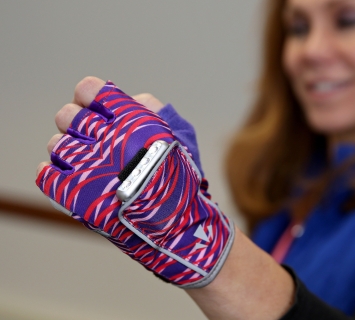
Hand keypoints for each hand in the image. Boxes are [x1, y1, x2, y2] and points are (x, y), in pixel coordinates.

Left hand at [36, 77, 233, 287]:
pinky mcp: (73, 195)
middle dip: (77, 125)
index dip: (90, 96)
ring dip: (68, 152)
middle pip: (67, 115)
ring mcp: (86, 166)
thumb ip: (151, 111)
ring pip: (56, 144)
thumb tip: (129, 98)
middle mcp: (105, 138)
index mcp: (129, 120)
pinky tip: (70, 180)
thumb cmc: (181, 181)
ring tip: (86, 166)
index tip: (94, 106)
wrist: (177, 226)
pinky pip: (46, 175)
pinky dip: (53, 175)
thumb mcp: (178, 135)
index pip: (89, 89)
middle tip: (92, 141)